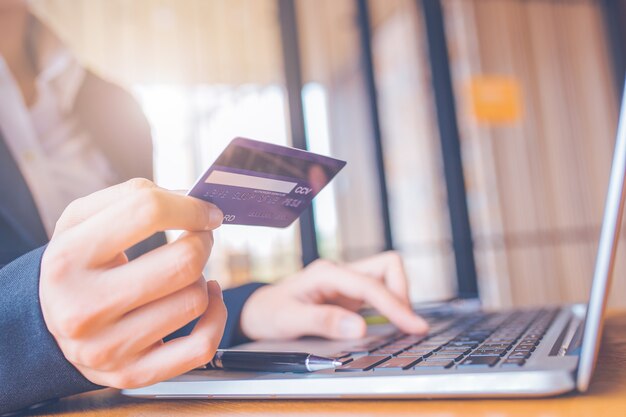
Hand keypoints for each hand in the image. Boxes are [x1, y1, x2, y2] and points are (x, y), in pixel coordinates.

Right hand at [40, 178, 226, 388]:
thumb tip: (193, 200)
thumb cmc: (77, 263)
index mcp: (70, 258)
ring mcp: (109, 347)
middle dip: (203, 242)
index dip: (190, 206)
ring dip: (201, 279)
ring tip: (184, 274)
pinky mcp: (133, 373)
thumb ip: (132, 196)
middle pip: (183, 262)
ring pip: (195, 300)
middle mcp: (84, 307)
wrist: (46, 324)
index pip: (147, 211)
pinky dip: (216, 317)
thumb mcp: (82, 221)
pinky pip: (201, 346)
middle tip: (200, 237)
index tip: (207, 211)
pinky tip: (207, 300)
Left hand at [240, 252, 427, 339]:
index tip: (414, 326)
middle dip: (402, 294)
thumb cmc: (268, 313)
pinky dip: (390, 307)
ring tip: (402, 327)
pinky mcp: (349, 294)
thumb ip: (324, 322)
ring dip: (398, 299)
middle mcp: (340, 273)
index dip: (396, 306)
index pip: (371, 285)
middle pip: (388, 267)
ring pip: (388, 277)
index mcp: (327, 273)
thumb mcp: (289, 320)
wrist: (257, 311)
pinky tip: (392, 326)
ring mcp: (346, 282)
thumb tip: (360, 329)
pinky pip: (379, 293)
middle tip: (406, 326)